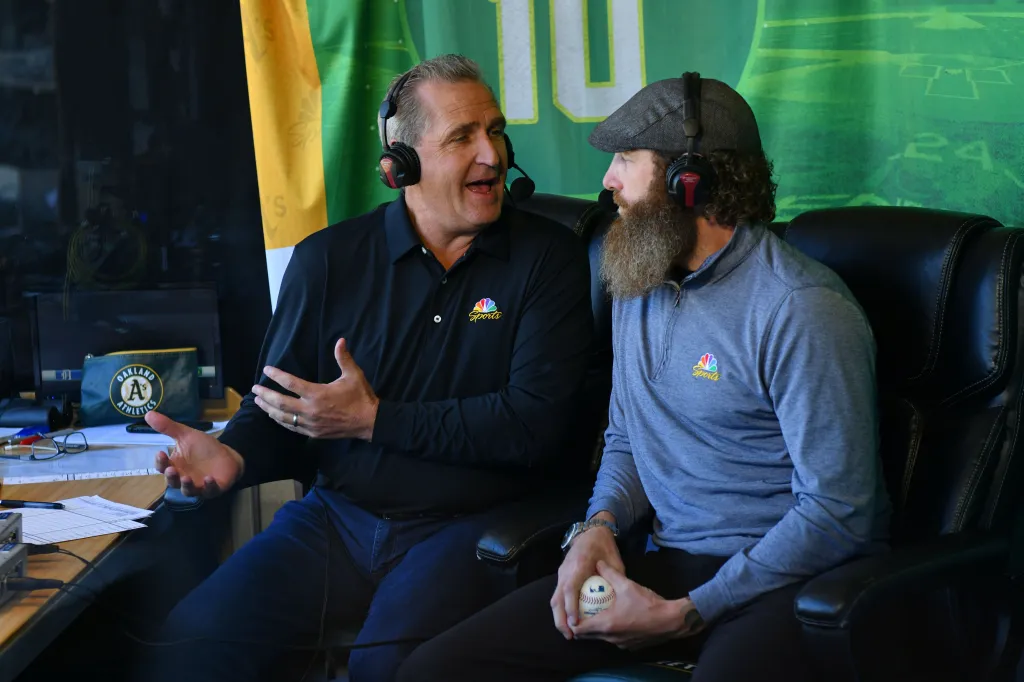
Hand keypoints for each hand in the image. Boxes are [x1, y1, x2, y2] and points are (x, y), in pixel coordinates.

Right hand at [148, 411, 243, 498]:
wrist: (226, 455)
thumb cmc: (203, 448)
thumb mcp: (186, 435)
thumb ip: (168, 427)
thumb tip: (148, 413)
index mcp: (174, 466)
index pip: (163, 467)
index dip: (160, 462)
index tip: (160, 453)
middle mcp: (182, 479)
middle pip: (172, 482)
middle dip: (171, 477)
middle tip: (171, 470)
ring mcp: (198, 486)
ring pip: (188, 490)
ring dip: (187, 486)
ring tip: (186, 478)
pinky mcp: (213, 489)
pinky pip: (210, 491)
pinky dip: (209, 486)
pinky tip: (209, 479)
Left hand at [252, 338, 379, 439]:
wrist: (369, 422)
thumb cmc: (360, 397)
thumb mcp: (353, 375)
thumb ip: (343, 358)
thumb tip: (340, 340)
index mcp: (317, 394)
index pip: (290, 383)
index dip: (276, 375)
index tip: (267, 369)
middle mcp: (310, 410)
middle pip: (280, 402)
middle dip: (265, 395)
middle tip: (255, 389)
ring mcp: (310, 424)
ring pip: (283, 417)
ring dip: (269, 409)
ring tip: (259, 402)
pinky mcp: (313, 433)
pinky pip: (292, 427)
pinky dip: (280, 421)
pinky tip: (275, 416)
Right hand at [550, 517, 624, 639]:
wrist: (591, 531)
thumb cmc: (604, 545)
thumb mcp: (615, 561)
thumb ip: (615, 580)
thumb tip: (618, 601)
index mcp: (579, 565)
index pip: (570, 589)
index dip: (571, 607)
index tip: (575, 623)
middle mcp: (566, 570)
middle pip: (557, 598)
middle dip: (560, 619)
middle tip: (569, 635)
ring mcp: (561, 572)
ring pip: (554, 598)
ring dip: (558, 616)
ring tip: (568, 632)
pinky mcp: (561, 574)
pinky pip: (557, 594)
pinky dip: (561, 609)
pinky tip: (569, 620)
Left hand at [571, 560, 705, 650]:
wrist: (671, 620)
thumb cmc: (646, 602)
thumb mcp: (626, 584)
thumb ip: (610, 573)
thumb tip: (598, 563)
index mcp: (606, 625)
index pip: (579, 629)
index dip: (572, 622)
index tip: (571, 612)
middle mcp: (611, 638)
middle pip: (588, 636)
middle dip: (582, 626)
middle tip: (581, 612)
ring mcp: (621, 644)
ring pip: (602, 638)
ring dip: (596, 629)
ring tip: (596, 614)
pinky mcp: (631, 646)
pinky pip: (615, 640)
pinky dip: (611, 632)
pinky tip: (616, 620)